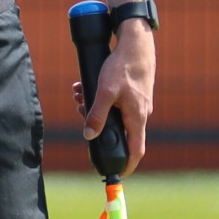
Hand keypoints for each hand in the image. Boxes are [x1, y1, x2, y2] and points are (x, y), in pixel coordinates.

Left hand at [83, 14, 155, 173]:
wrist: (136, 44)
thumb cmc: (122, 67)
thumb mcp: (104, 92)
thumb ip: (96, 115)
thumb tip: (89, 136)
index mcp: (136, 118)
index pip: (135, 151)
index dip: (127, 165)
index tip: (117, 174)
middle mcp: (140, 114)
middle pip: (119, 133)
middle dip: (98, 128)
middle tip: (82, 117)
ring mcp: (138, 104)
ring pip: (114, 115)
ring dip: (94, 110)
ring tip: (78, 97)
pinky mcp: (134, 94)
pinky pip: (115, 103)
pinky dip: (101, 99)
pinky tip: (84, 88)